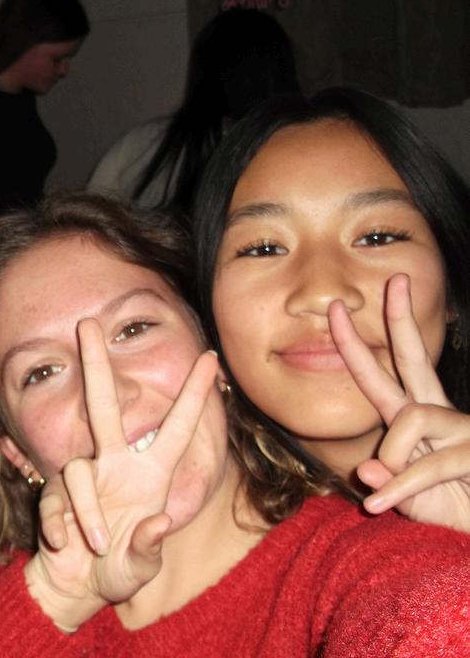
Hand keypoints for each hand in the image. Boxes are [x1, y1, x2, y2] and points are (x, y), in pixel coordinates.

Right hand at [25, 318, 218, 629]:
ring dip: (87, 512)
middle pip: (103, 407)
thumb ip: (148, 549)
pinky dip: (59, 524)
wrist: (74, 588)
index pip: (176, 428)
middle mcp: (114, 467)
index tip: (210, 358)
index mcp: (148, 476)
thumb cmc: (117, 572)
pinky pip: (53, 500)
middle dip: (96, 366)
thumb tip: (159, 521)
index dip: (194, 395)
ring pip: (76, 471)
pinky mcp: (53, 495)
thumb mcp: (139, 569)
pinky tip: (65, 545)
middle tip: (87, 324)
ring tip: (95, 545)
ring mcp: (83, 479)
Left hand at [328, 273, 469, 531]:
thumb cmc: (457, 512)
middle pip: (416, 359)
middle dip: (403, 319)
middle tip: (396, 280)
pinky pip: (425, 466)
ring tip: (383, 493)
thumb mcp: (410, 500)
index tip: (336, 311)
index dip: (357, 344)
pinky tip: (376, 505)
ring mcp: (462, 431)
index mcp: (416, 419)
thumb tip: (366, 470)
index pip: (383, 374)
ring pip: (410, 417)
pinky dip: (397, 489)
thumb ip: (389, 484)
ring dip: (391, 455)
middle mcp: (439, 415)